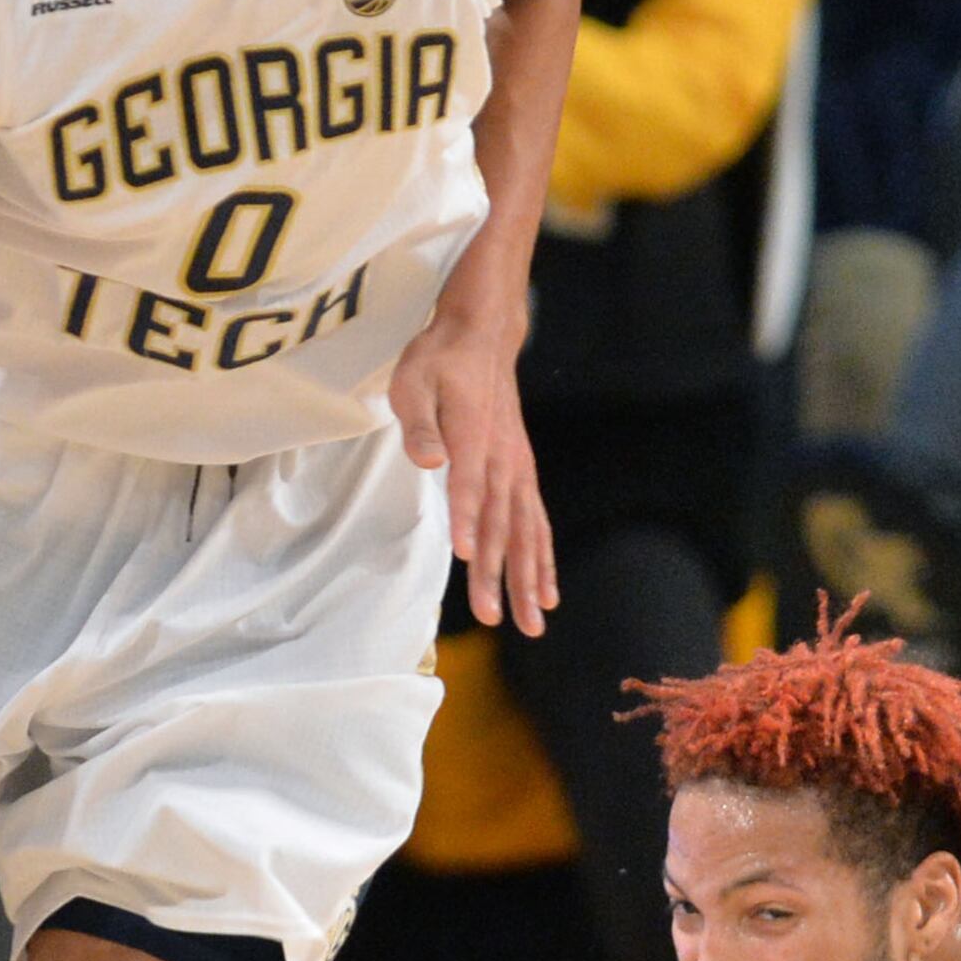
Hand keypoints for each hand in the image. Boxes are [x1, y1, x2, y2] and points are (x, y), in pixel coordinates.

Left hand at [385, 290, 555, 633]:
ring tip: (531, 624)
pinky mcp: (522, 473)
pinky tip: (547, 592)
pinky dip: (543, 559)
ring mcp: (517, 468)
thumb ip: (420, 423)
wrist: (482, 336)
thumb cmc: (439, 360)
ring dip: (528, 579)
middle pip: (502, 523)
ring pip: (526, 533)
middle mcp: (502, 459)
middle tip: (494, 618)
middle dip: (499, 574)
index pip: (469, 485)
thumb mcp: (413, 380)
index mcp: (473, 437)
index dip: (468, 520)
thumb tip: (427, 461)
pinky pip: (537, 524)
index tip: (468, 557)